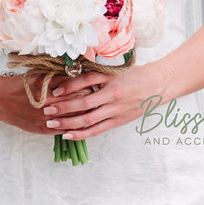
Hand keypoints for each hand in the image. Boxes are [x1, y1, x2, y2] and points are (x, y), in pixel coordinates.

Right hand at [0, 71, 96, 135]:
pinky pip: (63, 130)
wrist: (0, 101)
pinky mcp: (43, 130)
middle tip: (100, 97)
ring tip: (94, 110)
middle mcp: (49, 106)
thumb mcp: (38, 75)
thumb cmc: (20, 85)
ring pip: (72, 119)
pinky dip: (74, 127)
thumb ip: (57, 76)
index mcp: (49, 90)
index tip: (96, 85)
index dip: (88, 87)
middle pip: (76, 105)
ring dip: (84, 115)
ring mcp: (46, 120)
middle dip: (89, 101)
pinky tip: (82, 124)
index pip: (76, 90)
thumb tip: (77, 73)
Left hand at [40, 61, 167, 139]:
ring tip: (51, 123)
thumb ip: (95, 74)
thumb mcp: (114, 70)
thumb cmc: (134, 75)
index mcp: (111, 80)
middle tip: (46, 109)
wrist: (157, 85)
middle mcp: (112, 96)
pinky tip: (67, 135)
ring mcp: (115, 111)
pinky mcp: (117, 121)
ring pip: (88, 119)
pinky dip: (81, 134)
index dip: (68, 86)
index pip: (86, 82)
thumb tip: (70, 75)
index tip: (53, 90)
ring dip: (67, 122)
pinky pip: (96, 130)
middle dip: (63, 107)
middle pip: (83, 103)